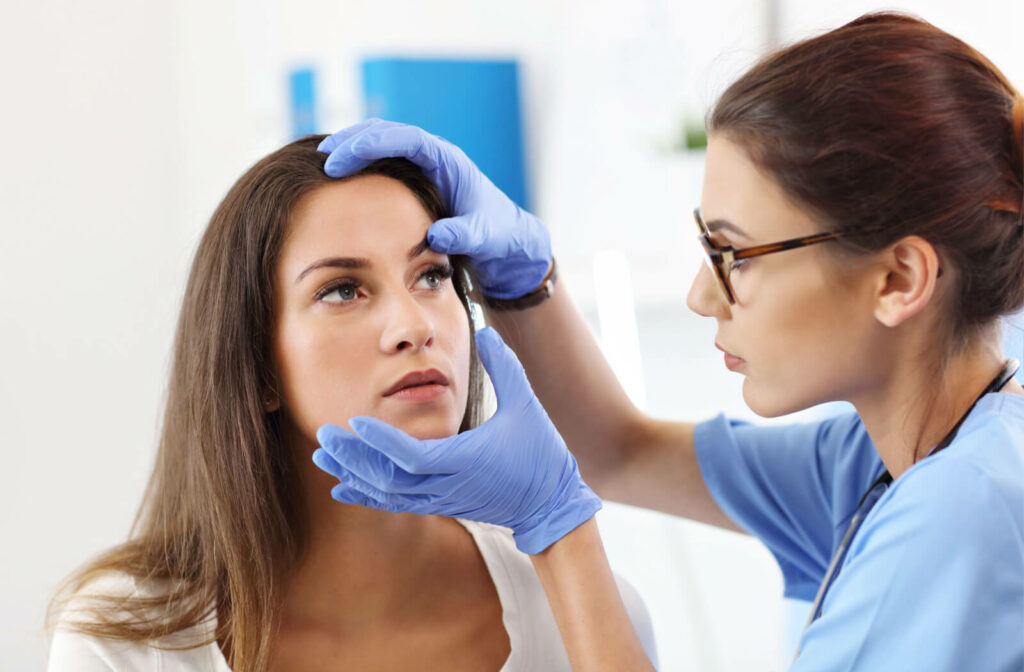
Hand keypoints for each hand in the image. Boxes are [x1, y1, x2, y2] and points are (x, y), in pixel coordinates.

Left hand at [312, 327, 600, 553]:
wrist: (549, 505)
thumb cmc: (541, 453)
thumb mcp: (526, 404)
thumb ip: (504, 366)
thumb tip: (484, 330)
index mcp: (466, 460)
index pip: (412, 455)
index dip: (380, 440)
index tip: (353, 421)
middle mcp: (448, 484)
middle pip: (389, 477)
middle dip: (353, 458)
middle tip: (322, 435)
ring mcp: (442, 498)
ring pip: (387, 493)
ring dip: (353, 474)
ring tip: (323, 455)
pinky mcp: (440, 504)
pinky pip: (395, 503)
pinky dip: (366, 495)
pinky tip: (341, 488)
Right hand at [318, 120, 551, 299]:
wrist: (506, 240)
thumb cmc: (497, 235)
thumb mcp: (482, 237)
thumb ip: (462, 235)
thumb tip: (434, 236)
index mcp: (448, 160)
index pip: (404, 138)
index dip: (371, 143)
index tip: (342, 158)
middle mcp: (433, 156)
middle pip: (386, 132)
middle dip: (353, 140)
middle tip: (324, 157)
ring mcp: (422, 165)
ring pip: (381, 143)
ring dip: (353, 147)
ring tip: (324, 161)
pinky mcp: (415, 179)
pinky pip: (383, 162)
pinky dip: (361, 164)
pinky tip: (340, 177)